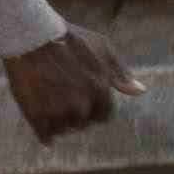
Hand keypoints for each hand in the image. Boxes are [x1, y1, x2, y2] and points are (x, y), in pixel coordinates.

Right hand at [1, 22, 131, 142]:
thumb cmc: (70, 39)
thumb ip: (120, 73)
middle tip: (64, 99)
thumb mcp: (103, 48)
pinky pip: (46, 136)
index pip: (104, 116)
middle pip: (83, 124)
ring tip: (51, 104)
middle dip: (77, 114)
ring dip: (60, 123)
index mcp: (100, 90)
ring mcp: (58, 112)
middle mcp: (81, 105)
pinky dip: (46, 134)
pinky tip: (44, 127)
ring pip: (64, 130)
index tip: (84, 101)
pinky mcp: (36, 115)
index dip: (95, 109)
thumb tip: (140, 91)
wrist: (33, 36)